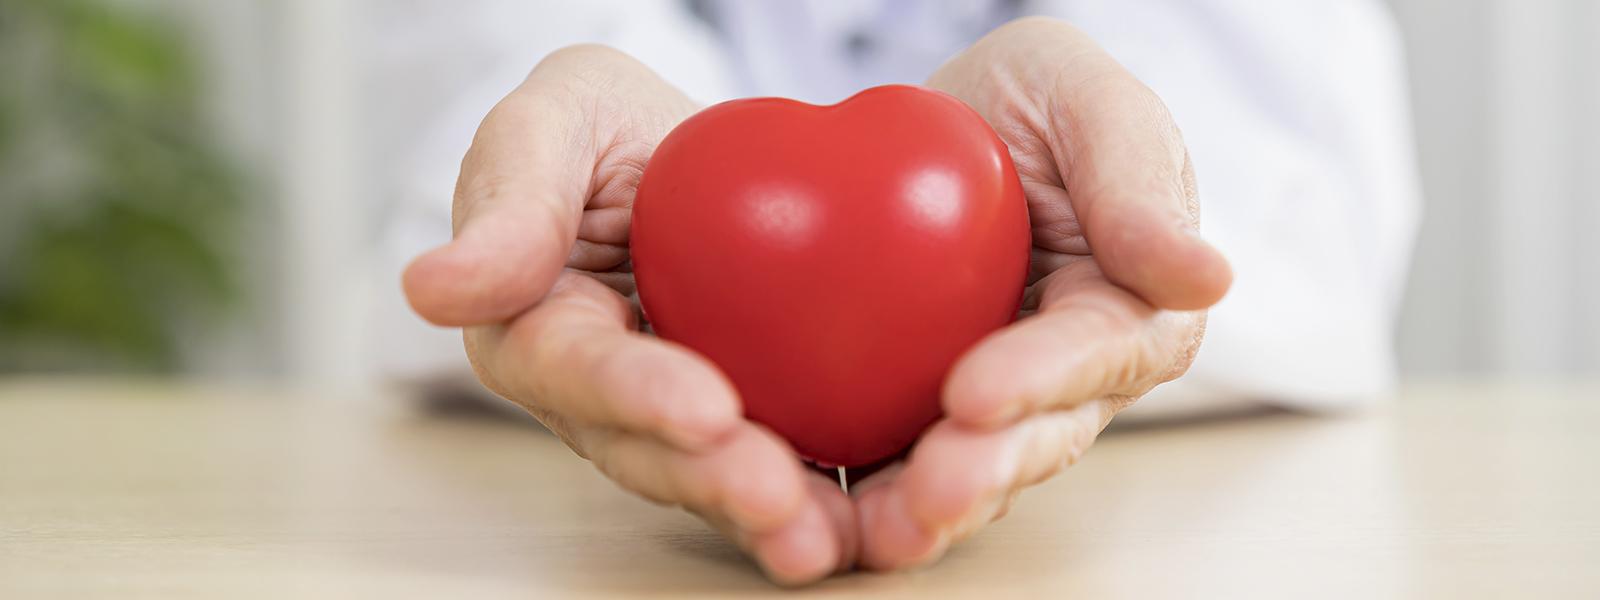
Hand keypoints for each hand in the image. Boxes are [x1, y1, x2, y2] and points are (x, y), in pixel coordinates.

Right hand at [401, 45, 855, 584]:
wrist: (693, 154)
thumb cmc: (608, 129)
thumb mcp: (558, 118)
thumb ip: (509, 194)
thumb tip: (433, 288)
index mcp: (538, 325)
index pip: (579, 368)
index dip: (635, 393)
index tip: (702, 408)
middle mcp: (603, 393)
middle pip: (648, 450)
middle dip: (710, 479)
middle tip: (774, 493)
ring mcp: (677, 416)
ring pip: (714, 478)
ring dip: (768, 514)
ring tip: (824, 535)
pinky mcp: (752, 421)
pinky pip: (787, 463)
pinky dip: (829, 497)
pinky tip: (875, 518)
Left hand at [852, 18, 1233, 569]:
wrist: (936, 126)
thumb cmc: (1028, 97)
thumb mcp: (1077, 93)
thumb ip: (1135, 175)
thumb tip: (1206, 276)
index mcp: (1129, 302)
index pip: (1096, 349)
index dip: (1040, 378)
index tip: (974, 393)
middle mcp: (1070, 372)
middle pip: (1039, 434)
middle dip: (986, 468)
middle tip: (930, 488)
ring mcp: (999, 400)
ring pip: (974, 468)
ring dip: (931, 508)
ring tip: (883, 529)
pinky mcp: (923, 412)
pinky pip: (899, 459)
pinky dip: (869, 495)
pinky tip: (830, 515)